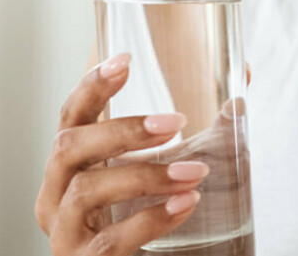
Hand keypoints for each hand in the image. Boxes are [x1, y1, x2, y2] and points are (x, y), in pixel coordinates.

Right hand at [34, 58, 251, 254]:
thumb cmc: (142, 220)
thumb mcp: (157, 174)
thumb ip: (195, 129)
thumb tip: (244, 75)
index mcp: (67, 167)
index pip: (69, 116)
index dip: (93, 86)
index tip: (126, 60)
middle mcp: (53, 196)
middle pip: (69, 147)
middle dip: (123, 130)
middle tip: (175, 122)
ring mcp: (63, 233)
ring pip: (89, 190)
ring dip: (146, 175)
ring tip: (195, 173)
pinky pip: (110, 240)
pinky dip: (150, 219)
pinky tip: (184, 205)